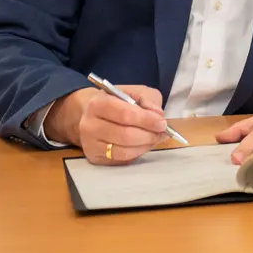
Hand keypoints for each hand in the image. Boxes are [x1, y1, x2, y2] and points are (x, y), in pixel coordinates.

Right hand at [49, 85, 166, 165]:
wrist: (91, 114)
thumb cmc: (116, 101)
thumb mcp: (133, 92)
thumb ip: (147, 100)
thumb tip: (158, 116)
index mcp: (97, 104)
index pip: (125, 114)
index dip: (146, 120)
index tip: (162, 123)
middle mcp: (89, 125)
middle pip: (125, 135)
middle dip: (149, 135)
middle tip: (162, 133)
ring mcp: (90, 144)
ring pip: (124, 151)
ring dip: (145, 146)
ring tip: (155, 138)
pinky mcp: (94, 158)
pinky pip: (121, 160)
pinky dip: (137, 153)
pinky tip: (143, 145)